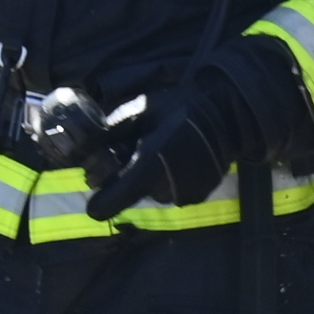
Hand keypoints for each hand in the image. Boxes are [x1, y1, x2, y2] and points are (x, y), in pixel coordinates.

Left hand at [82, 72, 246, 223]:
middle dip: (127, 180)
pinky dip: (170, 181)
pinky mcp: (198, 196)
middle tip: (136, 153)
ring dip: (150, 180)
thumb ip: (109, 134)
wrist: (227, 113)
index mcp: (146, 167)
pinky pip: (172, 193)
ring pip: (152, 194)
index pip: (107, 205)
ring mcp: (184, 195)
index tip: (99, 186)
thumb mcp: (138, 111)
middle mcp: (164, 188)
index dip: (98, 200)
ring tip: (161, 153)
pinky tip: (179, 160)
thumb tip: (86, 151)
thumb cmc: (179, 107)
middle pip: (130, 196)